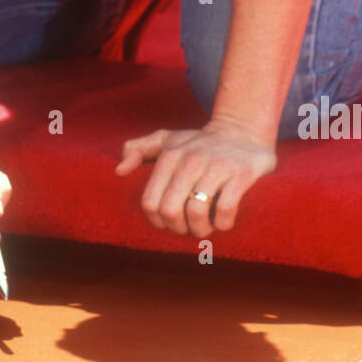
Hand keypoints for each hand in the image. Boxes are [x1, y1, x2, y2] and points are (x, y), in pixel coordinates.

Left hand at [115, 119, 276, 235]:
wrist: (242, 132)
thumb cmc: (199, 143)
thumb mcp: (166, 139)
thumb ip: (137, 149)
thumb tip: (119, 171)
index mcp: (170, 155)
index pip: (150, 202)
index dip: (157, 222)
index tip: (169, 222)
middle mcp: (191, 159)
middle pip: (170, 211)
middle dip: (177, 228)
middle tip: (187, 228)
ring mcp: (217, 166)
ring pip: (196, 213)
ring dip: (200, 230)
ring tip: (204, 227)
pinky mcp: (241, 174)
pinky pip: (225, 210)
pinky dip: (222, 224)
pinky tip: (223, 222)